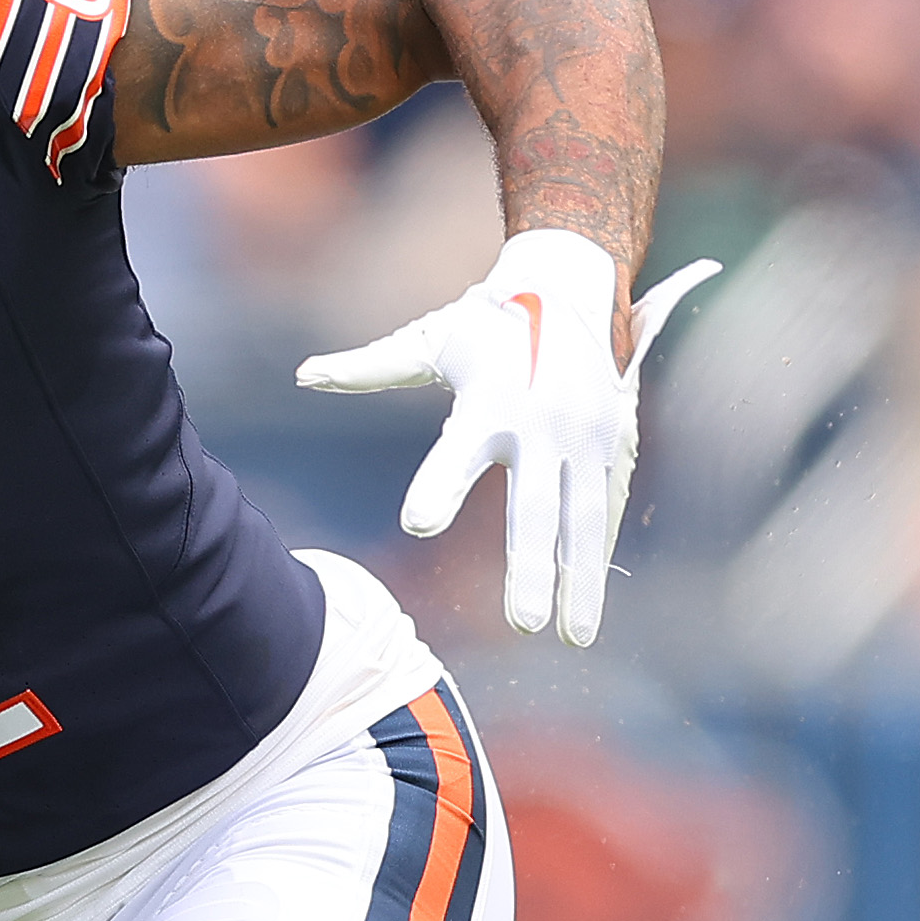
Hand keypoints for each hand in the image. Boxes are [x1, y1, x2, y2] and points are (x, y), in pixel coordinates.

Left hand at [300, 227, 718, 647]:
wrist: (572, 282)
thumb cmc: (487, 321)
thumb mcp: (429, 339)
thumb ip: (370, 367)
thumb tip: (304, 375)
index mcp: (490, 399)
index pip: (458, 450)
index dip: (439, 485)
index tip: (417, 523)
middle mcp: (543, 421)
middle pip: (535, 506)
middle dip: (532, 568)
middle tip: (523, 623)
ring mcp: (586, 435)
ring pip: (584, 519)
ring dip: (581, 581)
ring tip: (572, 638)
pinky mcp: (615, 442)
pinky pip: (605, 506)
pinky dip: (597, 554)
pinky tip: (589, 602)